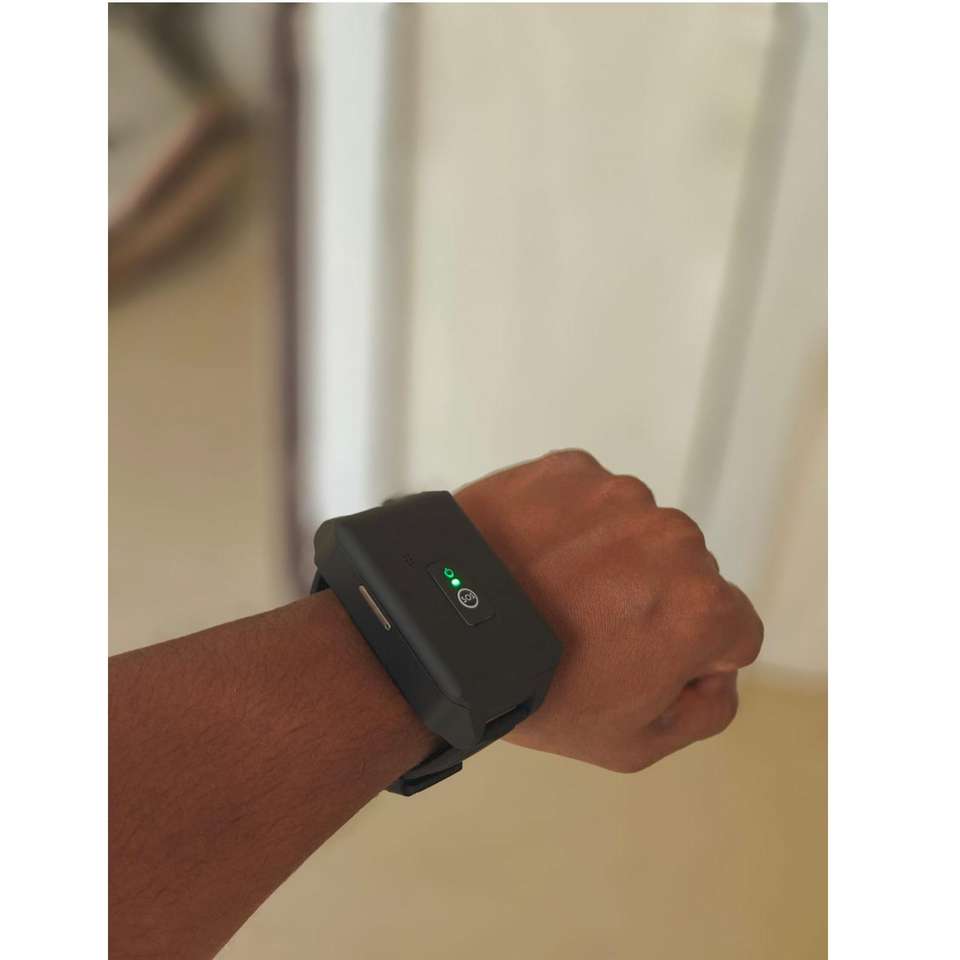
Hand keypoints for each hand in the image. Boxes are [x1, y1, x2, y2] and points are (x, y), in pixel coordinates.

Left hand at [455, 450, 762, 772]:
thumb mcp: (633, 742)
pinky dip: (569, 523)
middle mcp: (672, 538)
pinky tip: (533, 556)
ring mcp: (618, 496)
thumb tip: (718, 673)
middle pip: (684, 574)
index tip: (637, 659)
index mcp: (701, 605)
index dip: (688, 655)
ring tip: (551, 591)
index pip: (733, 629)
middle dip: (650, 599)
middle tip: (586, 629)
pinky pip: (589, 499)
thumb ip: (706, 710)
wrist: (440, 629)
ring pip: (636, 532)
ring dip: (609, 557)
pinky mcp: (569, 469)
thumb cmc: (533, 689)